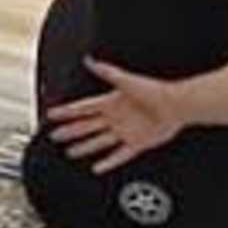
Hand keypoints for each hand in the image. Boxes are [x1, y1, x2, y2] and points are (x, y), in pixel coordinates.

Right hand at [44, 57, 191, 172]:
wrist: (176, 106)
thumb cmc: (154, 91)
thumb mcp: (126, 80)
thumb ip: (106, 71)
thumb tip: (89, 59)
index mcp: (109, 102)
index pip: (82, 108)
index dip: (66, 112)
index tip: (51, 114)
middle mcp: (114, 118)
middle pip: (86, 126)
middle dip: (69, 131)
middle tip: (54, 136)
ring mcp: (124, 132)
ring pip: (98, 142)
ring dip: (84, 147)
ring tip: (70, 152)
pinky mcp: (136, 144)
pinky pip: (119, 155)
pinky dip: (108, 162)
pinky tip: (97, 168)